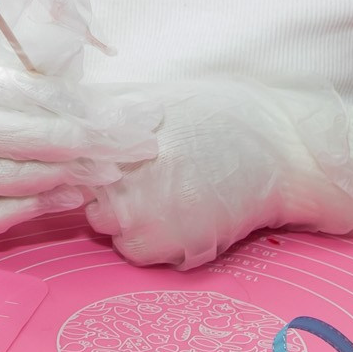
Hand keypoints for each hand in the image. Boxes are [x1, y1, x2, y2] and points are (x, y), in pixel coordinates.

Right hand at [0, 43, 158, 234]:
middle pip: (29, 141)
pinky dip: (30, 210)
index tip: (135, 121)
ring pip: (10, 181)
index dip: (93, 111)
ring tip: (103, 176)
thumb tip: (94, 59)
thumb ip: (42, 57)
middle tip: (132, 153)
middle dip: (88, 149)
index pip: (43, 98)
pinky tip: (66, 198)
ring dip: (63, 181)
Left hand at [85, 80, 352, 267]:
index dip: (90, 163)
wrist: (281, 152)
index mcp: (115, 138)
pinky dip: (154, 241)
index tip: (110, 161)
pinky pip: (136, 253)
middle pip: (88, 196)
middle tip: (149, 176)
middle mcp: (119, 180)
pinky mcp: (164, 247)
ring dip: (129, 219)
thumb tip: (72, 113)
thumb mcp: (161, 98)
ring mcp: (139, 217)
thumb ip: (113, 111)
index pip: (73, 161)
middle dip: (109, 189)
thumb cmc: (227, 117)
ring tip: (170, 195)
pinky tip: (183, 216)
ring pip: (108, 228)